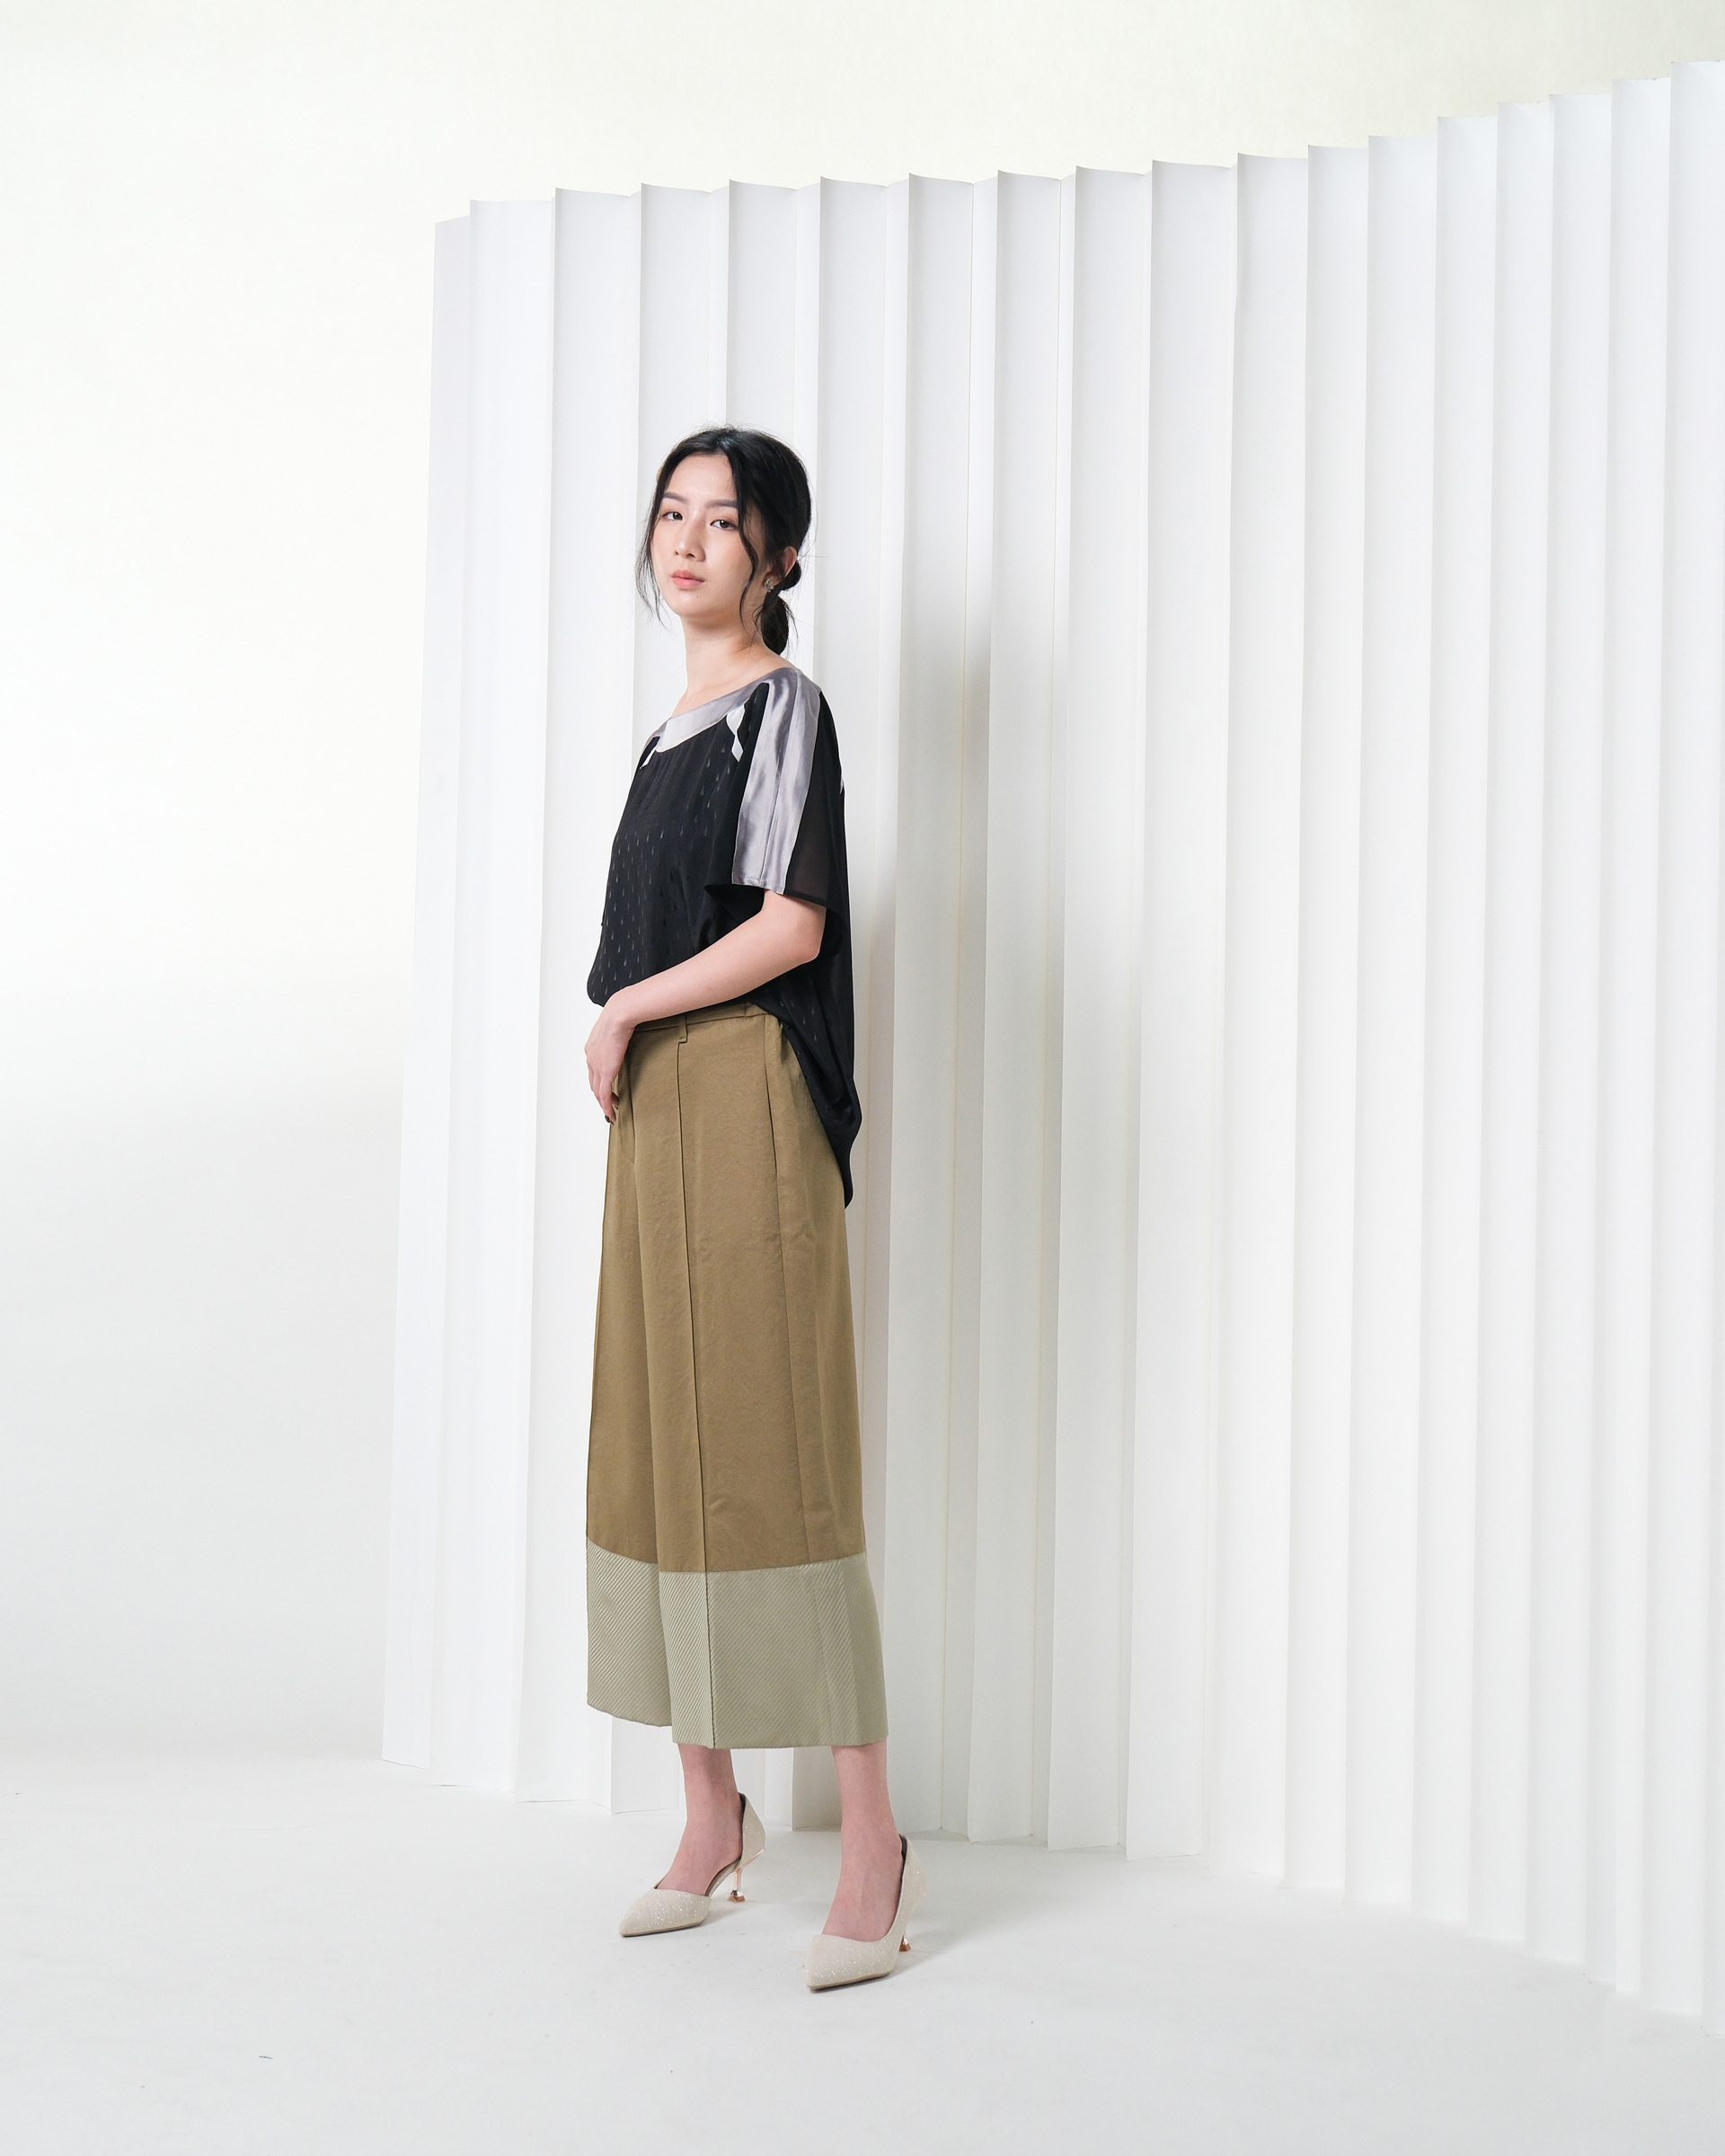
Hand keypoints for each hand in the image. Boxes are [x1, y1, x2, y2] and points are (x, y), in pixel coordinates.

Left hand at [585, 999, 635, 1121]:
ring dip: (604, 1103)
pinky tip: (611, 1112)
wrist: (619, 1015)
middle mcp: (591, 1058)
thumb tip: (626, 1034)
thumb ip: (617, 1035)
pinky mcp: (605, 1071)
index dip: (599, 1082)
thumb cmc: (621, 1015)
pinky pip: (604, 1094)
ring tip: (611, 1110)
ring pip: (598, 1091)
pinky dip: (606, 1105)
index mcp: (592, 1048)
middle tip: (608, 1104)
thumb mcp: (616, 1027)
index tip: (606, 1089)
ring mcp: (596, 1066)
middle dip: (600, 1096)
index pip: (593, 1071)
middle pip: (593, 1083)